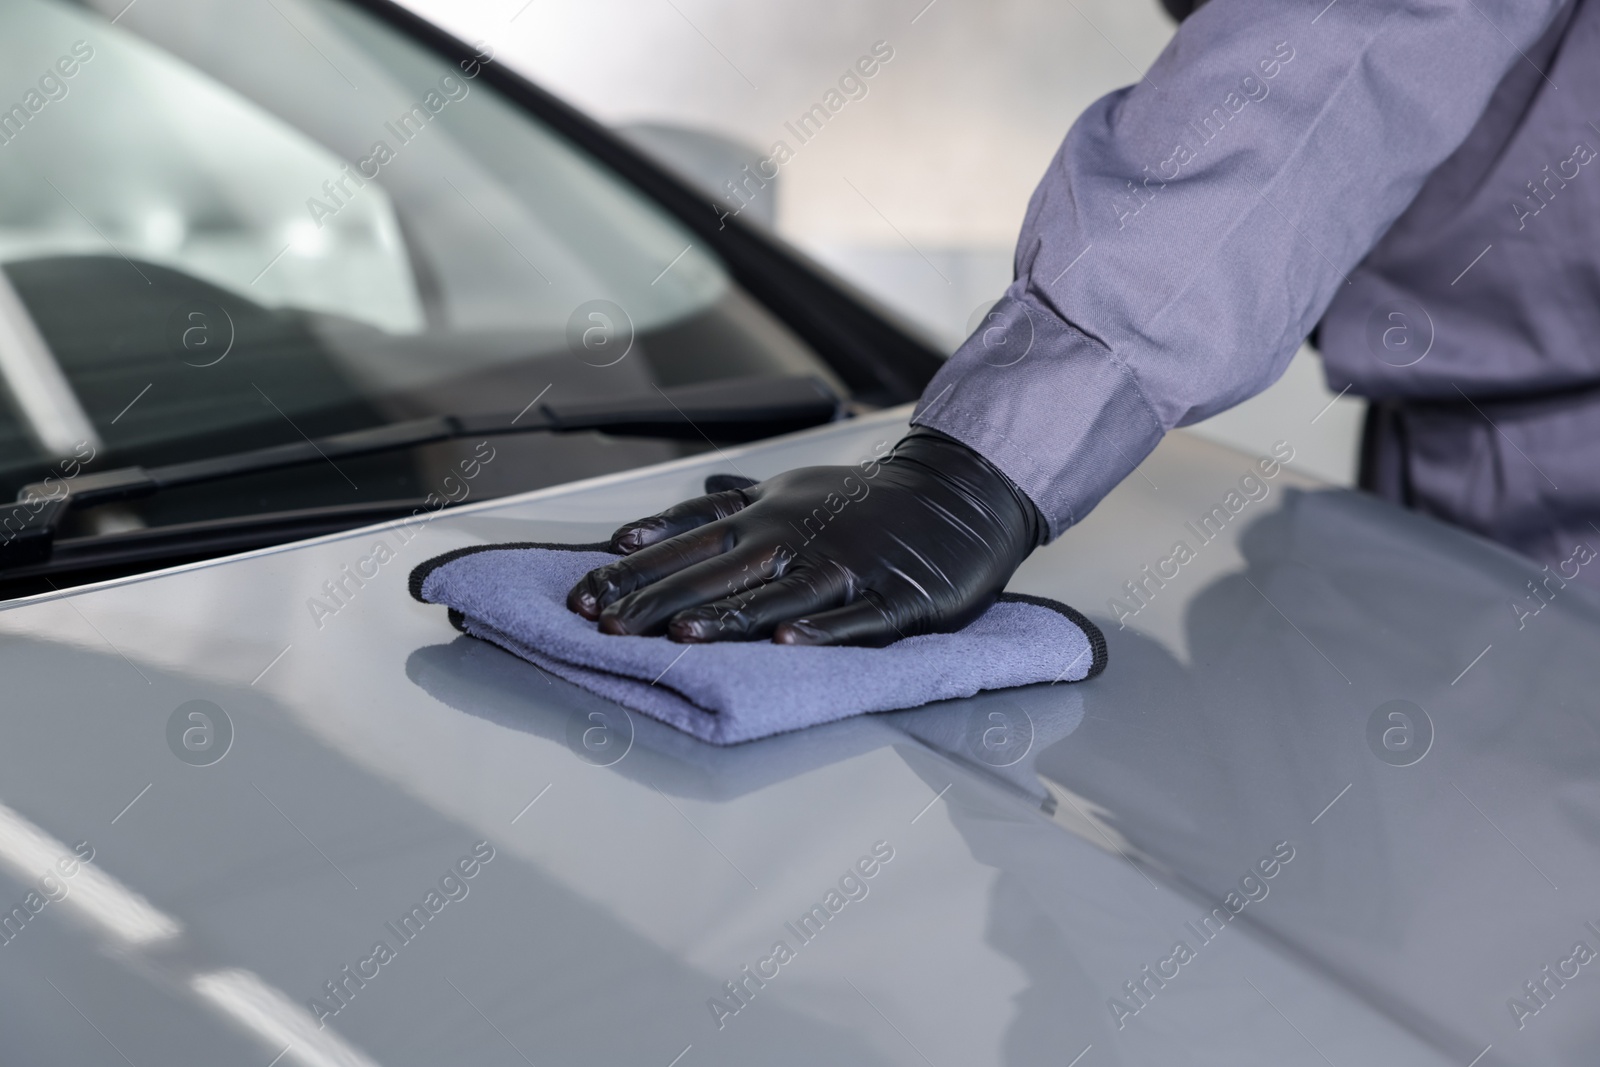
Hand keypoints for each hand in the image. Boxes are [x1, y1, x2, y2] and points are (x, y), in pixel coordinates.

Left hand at [565, 429, 1042, 645]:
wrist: (953, 493)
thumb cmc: (857, 501)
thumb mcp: (777, 492)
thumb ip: (705, 513)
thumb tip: (632, 531)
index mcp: (765, 517)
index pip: (686, 545)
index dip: (634, 572)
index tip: (584, 597)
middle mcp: (796, 540)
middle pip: (719, 573)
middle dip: (660, 600)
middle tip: (609, 627)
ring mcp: (845, 569)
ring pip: (780, 595)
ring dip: (731, 616)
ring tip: (684, 636)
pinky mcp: (894, 598)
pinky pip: (857, 619)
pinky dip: (823, 630)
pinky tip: (791, 642)